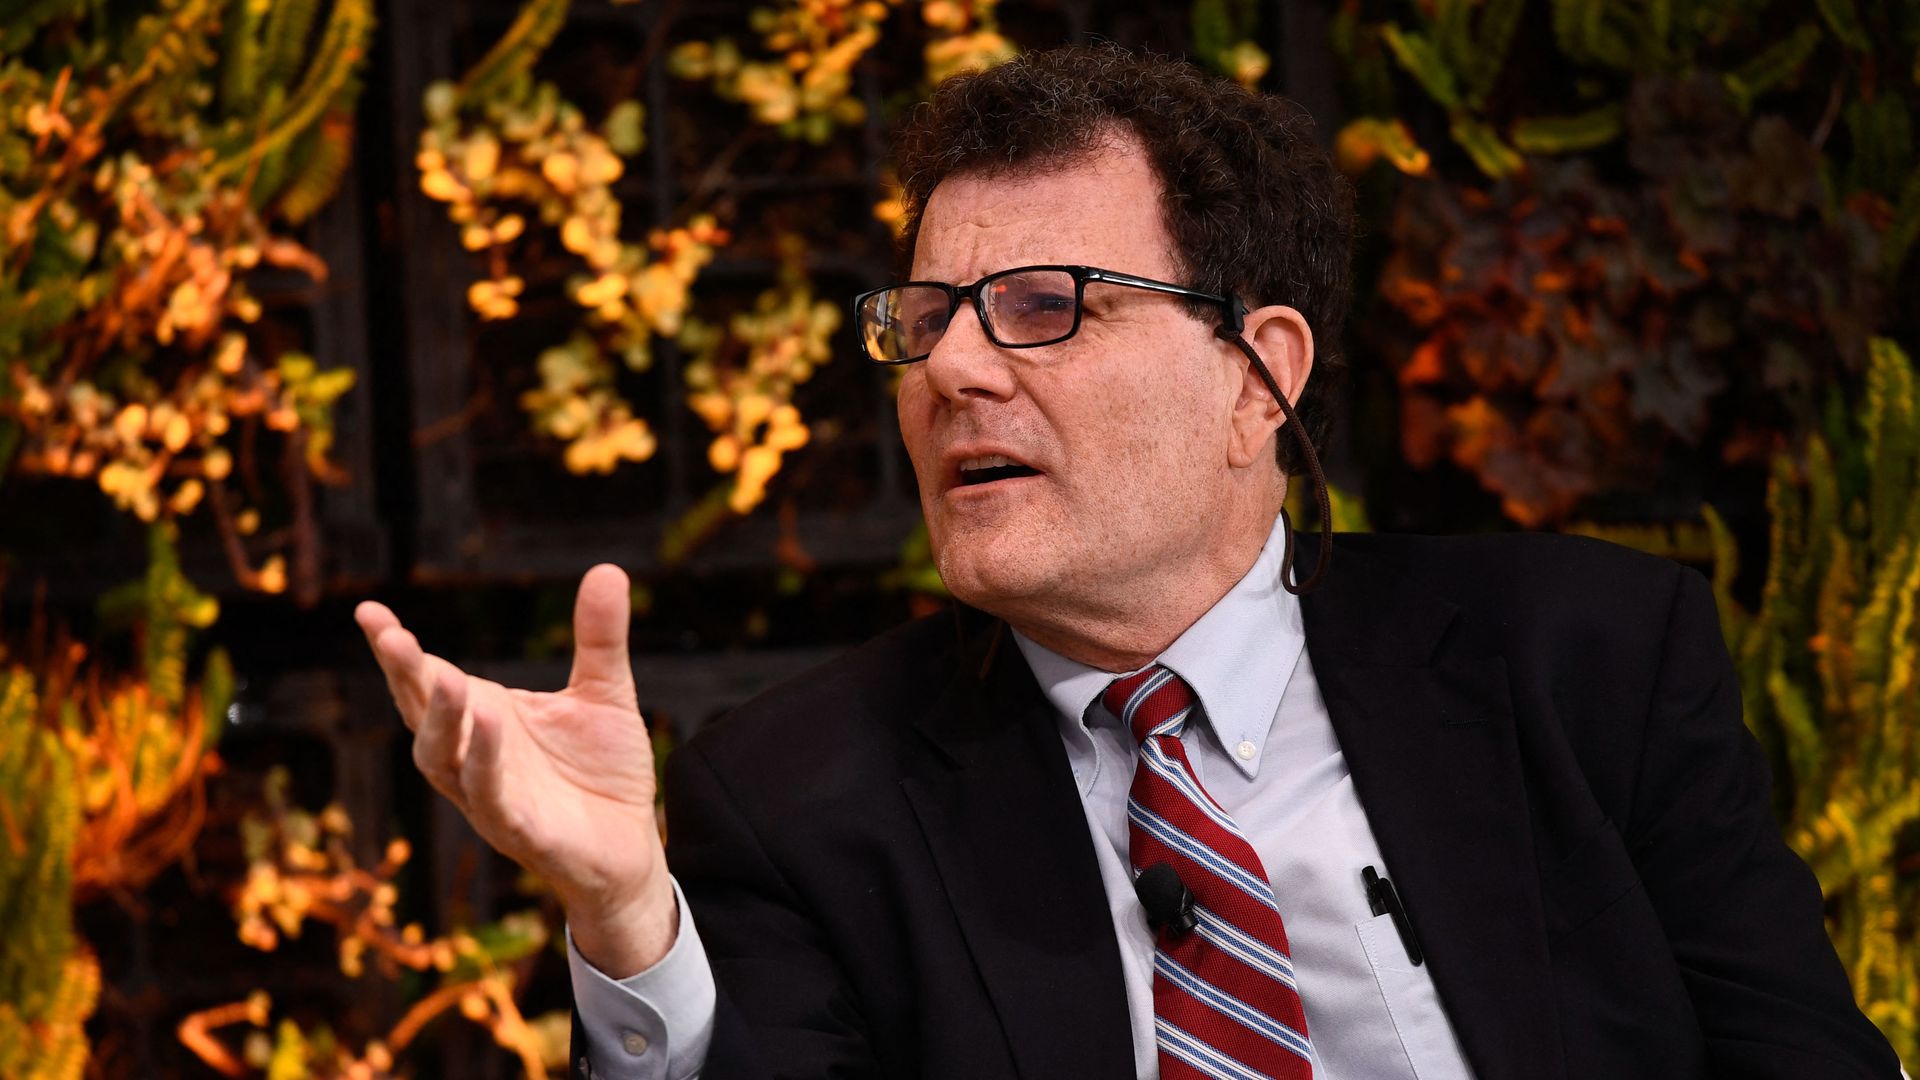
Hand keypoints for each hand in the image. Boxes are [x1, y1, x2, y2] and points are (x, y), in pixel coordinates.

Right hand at [355, 563, 675, 976]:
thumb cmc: (603, 773)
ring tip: (445, 677)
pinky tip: (490, 725)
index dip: (397, 650)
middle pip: (423, 715)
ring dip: (441, 720)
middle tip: (393, 637)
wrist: (631, 847)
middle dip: (404, 677)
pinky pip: (492, 800)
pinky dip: (485, 766)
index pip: (428, 679)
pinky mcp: (521, 833)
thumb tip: (607, 569)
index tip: (368, 611)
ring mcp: (490, 798)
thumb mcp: (605, 693)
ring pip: (445, 761)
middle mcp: (473, 757)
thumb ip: (599, 638)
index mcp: (484, 718)